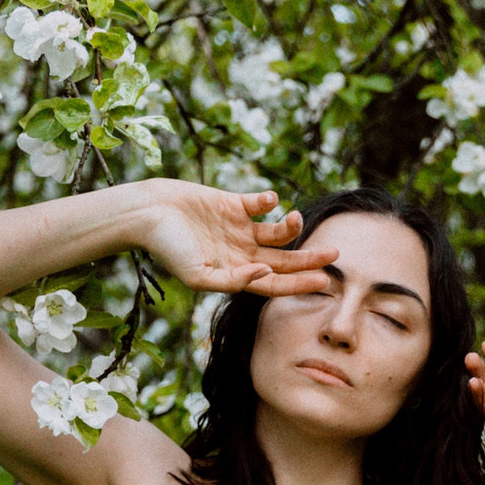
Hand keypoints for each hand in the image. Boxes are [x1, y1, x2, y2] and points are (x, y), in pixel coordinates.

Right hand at [134, 183, 334, 296]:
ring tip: (295, 218)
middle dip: (309, 258)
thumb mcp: (197, 275)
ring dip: (291, 227)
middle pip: (283, 260)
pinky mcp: (233, 203)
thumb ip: (231, 281)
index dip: (299, 283)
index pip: (274, 283)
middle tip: (335, 254)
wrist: (148, 213)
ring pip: (277, 233)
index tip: (324, 281)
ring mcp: (239, 228)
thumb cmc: (168, 248)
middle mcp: (241, 252)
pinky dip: (269, 201)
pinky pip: (260, 204)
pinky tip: (270, 200)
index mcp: (234, 273)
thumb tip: (264, 273)